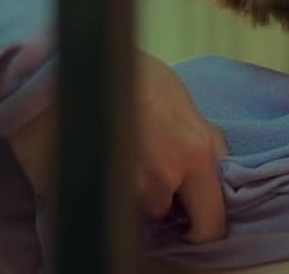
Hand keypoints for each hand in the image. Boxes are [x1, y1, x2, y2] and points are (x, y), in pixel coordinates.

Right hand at [6, 49, 231, 242]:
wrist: (74, 65)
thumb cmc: (130, 72)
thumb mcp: (181, 99)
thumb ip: (202, 138)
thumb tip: (213, 164)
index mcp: (195, 154)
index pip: (211, 223)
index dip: (202, 223)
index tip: (192, 213)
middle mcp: (163, 179)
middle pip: (167, 213)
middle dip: (162, 199)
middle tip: (149, 169)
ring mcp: (125, 190)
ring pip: (134, 209)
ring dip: (129, 191)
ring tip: (119, 154)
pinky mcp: (90, 193)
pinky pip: (105, 202)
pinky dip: (103, 186)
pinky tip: (99, 159)